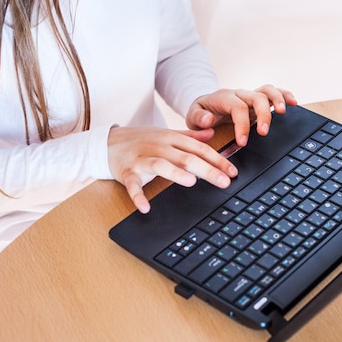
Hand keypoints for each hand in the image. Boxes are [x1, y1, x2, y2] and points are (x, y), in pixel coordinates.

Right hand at [107, 126, 237, 212]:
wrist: (108, 142)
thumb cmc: (142, 140)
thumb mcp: (166, 134)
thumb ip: (189, 136)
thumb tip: (212, 134)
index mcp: (171, 138)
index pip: (199, 148)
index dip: (217, 159)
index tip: (233, 171)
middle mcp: (159, 146)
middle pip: (185, 157)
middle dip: (207, 169)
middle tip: (224, 181)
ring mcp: (142, 159)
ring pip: (161, 165)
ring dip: (175, 173)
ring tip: (191, 182)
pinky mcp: (127, 172)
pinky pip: (133, 184)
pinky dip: (138, 196)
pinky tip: (146, 207)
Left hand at [185, 84, 296, 145]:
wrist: (205, 107)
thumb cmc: (201, 114)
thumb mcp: (192, 118)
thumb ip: (198, 119)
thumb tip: (207, 120)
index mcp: (224, 98)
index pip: (237, 108)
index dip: (242, 125)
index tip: (243, 142)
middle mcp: (239, 94)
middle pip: (256, 97)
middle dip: (263, 115)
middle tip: (264, 133)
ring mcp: (250, 96)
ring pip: (267, 91)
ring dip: (278, 100)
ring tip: (283, 112)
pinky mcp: (258, 100)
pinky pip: (273, 93)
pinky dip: (284, 95)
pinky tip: (293, 103)